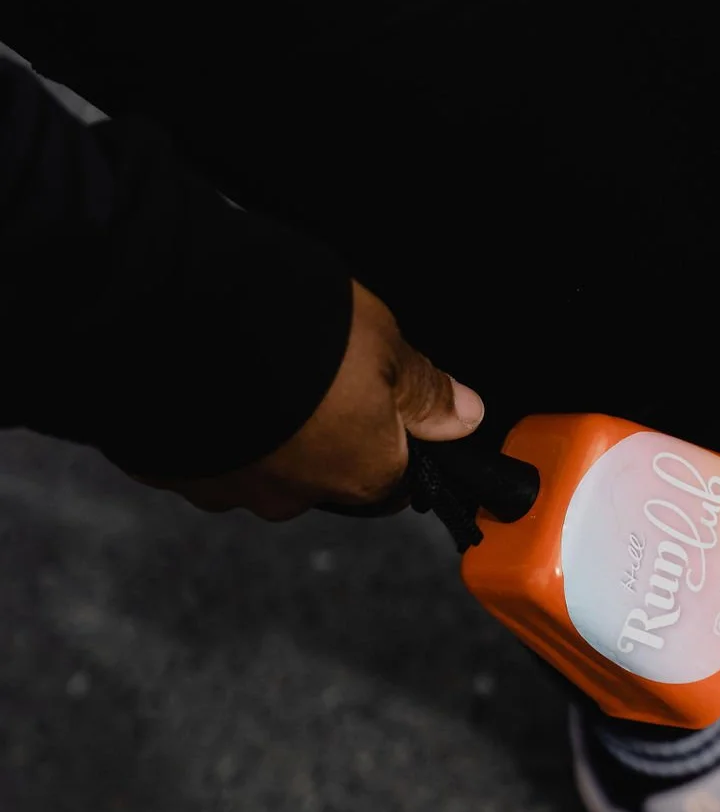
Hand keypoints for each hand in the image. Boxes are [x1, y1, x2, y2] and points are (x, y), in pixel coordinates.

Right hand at [137, 280, 483, 519]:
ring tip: (246, 362)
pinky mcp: (163, 470)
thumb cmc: (296, 328)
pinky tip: (199, 374)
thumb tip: (464, 418)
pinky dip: (202, 421)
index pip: (394, 482)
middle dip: (317, 429)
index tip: (382, 402)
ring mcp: (222, 489)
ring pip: (252, 463)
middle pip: (319, 473)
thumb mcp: (383, 340)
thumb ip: (423, 389)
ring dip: (255, 427)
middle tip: (307, 366)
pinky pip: (194, 451)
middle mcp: (293, 499)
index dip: (393, 441)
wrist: (171, 313)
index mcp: (361, 475)